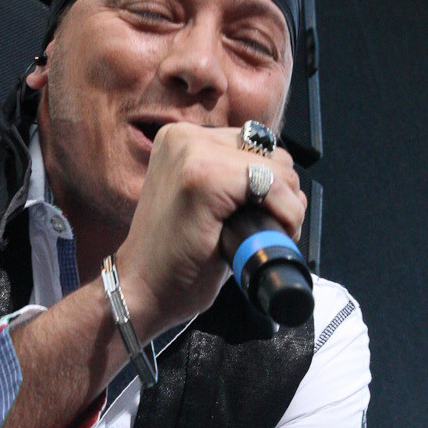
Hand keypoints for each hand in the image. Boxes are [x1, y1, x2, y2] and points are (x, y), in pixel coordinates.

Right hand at [115, 123, 304, 336]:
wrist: (141, 291)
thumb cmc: (174, 259)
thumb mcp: (205, 206)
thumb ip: (234, 182)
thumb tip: (286, 184)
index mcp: (183, 139)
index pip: (256, 146)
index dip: (272, 185)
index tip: (261, 218)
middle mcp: (185, 136)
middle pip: (273, 154)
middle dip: (281, 195)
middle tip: (261, 230)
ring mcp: (192, 153)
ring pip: (278, 169)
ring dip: (285, 207)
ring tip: (257, 235)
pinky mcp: (203, 178)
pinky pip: (272, 185)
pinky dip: (284, 215)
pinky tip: (263, 235)